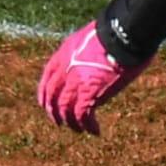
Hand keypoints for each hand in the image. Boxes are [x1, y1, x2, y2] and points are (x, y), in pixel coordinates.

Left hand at [37, 20, 152, 135]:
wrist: (120, 36)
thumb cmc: (112, 34)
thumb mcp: (88, 40)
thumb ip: (83, 54)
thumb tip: (89, 63)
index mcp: (64, 53)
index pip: (47, 76)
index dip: (45, 92)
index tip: (45, 103)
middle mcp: (66, 68)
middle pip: (53, 96)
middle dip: (54, 111)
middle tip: (59, 122)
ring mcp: (76, 81)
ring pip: (66, 109)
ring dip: (71, 122)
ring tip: (79, 129)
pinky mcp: (90, 93)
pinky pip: (83, 115)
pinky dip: (88, 125)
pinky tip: (95, 130)